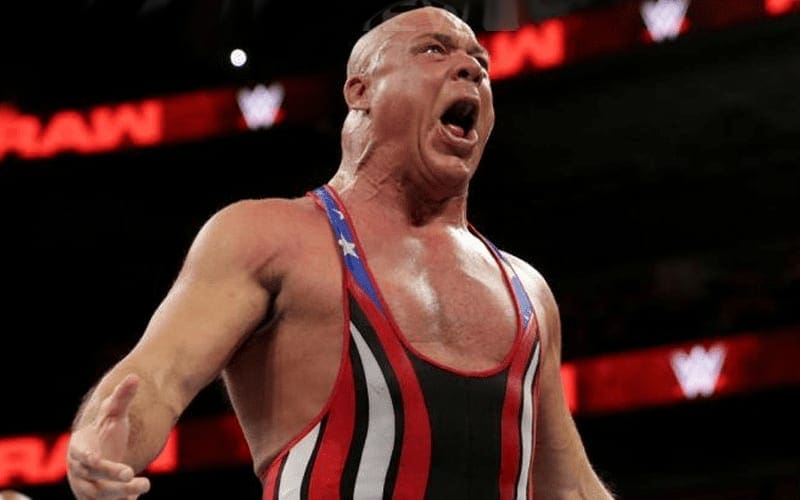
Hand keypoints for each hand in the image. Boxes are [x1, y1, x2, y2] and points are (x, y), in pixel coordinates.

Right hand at [67, 374, 151, 498]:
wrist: (101, 454)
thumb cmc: (107, 432)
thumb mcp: (114, 414)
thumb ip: (122, 397)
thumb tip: (134, 377)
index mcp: (79, 448)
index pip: (80, 454)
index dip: (88, 457)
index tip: (97, 458)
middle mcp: (80, 471)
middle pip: (92, 477)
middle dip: (110, 476)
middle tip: (131, 473)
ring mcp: (87, 488)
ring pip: (100, 496)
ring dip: (120, 494)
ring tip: (145, 486)